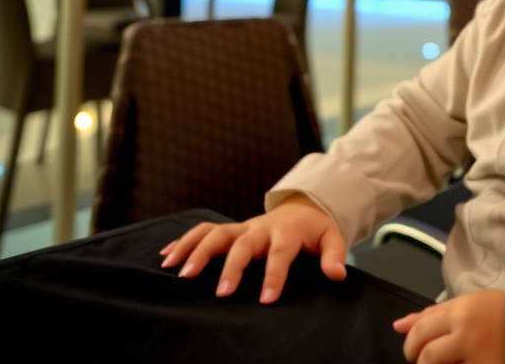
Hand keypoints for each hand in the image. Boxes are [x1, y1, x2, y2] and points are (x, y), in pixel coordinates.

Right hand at [158, 193, 345, 302]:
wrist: (303, 204)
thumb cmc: (315, 228)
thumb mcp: (331, 236)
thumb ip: (334, 255)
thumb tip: (338, 275)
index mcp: (286, 232)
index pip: (280, 254)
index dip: (274, 276)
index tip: (266, 300)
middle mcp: (260, 228)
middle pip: (242, 243)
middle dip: (231, 266)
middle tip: (221, 293)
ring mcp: (243, 227)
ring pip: (216, 233)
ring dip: (197, 250)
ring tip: (181, 273)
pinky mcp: (231, 229)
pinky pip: (204, 230)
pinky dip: (184, 241)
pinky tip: (166, 257)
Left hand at [393, 289, 504, 363]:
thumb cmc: (497, 310)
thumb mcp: (465, 303)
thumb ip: (432, 314)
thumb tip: (397, 325)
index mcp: (460, 311)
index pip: (422, 330)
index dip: (411, 344)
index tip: (413, 351)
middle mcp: (467, 334)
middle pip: (429, 355)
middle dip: (420, 362)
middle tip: (423, 362)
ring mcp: (479, 357)